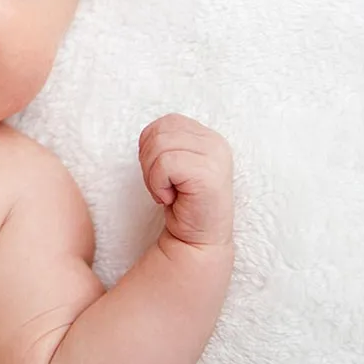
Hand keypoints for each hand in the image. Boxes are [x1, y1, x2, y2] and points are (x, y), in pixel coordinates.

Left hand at [138, 114, 232, 247]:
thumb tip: (147, 135)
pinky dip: (157, 184)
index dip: (150, 147)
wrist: (198, 240)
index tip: (161, 174)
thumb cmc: (183, 203)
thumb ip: (166, 142)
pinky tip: (170, 199)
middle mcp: (215, 141)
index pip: (165, 123)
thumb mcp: (173, 164)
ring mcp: (215, 156)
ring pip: (159, 146)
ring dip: (152, 175)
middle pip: (159, 133)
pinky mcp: (208, 172)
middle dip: (148, 162)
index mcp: (207, 136)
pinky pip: (165, 164)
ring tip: (167, 192)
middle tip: (161, 186)